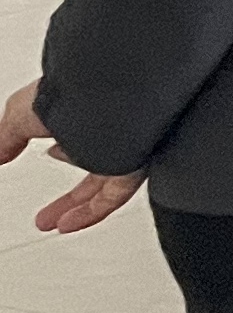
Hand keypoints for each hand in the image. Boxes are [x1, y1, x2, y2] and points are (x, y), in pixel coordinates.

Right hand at [0, 83, 139, 235]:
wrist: (103, 90)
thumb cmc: (70, 88)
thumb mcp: (23, 113)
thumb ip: (9, 135)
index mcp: (93, 108)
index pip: (81, 133)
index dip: (64, 147)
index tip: (49, 153)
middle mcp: (117, 127)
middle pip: (96, 165)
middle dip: (71, 191)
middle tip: (50, 210)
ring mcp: (131, 145)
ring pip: (105, 184)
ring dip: (76, 207)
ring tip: (52, 222)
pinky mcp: (139, 165)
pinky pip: (115, 195)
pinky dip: (91, 212)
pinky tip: (68, 224)